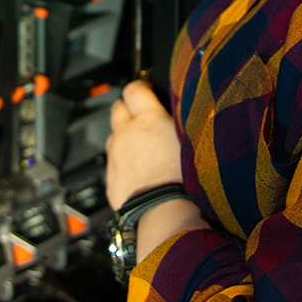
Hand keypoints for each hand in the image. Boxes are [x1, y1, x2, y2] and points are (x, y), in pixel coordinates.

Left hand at [105, 79, 183, 210]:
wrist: (163, 214)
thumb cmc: (184, 180)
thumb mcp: (191, 141)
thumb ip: (180, 123)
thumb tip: (183, 110)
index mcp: (148, 119)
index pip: (135, 89)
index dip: (140, 87)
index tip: (146, 90)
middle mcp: (127, 133)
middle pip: (118, 108)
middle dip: (128, 110)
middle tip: (141, 117)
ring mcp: (116, 156)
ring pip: (113, 136)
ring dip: (124, 137)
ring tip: (142, 149)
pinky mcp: (110, 178)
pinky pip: (112, 163)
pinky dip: (122, 162)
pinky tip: (137, 171)